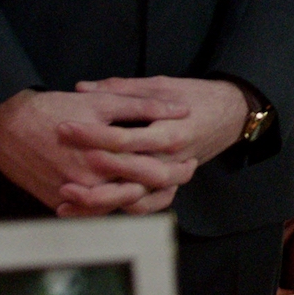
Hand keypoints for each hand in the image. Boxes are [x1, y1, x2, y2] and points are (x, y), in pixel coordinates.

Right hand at [0, 88, 195, 217]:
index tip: (191, 160)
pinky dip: (113, 203)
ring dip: (142, 197)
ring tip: (163, 184)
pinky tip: (128, 190)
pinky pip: (93, 212)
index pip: (153, 172)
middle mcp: (90, 184)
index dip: (177, 168)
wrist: (5, 125)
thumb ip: (143, 107)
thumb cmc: (54, 109)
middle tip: (184, 174)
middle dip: (166, 186)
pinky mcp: (58, 203)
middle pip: (140, 195)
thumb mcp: (102, 102)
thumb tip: (180, 110)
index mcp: (106, 158)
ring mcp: (73, 198)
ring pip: (117, 207)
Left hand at [57, 76, 251, 214]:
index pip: (125, 138)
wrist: (232, 114)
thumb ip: (123, 89)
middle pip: (128, 176)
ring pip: (136, 199)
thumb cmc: (198, 95)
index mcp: (170, 132)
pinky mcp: (172, 185)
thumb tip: (83, 87)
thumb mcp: (163, 84)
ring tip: (67, 197)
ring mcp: (172, 176)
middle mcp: (172, 159)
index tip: (64, 128)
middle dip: (91, 176)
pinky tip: (92, 208)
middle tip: (60, 172)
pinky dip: (120, 210)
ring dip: (101, 202)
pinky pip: (147, 206)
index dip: (92, 135)